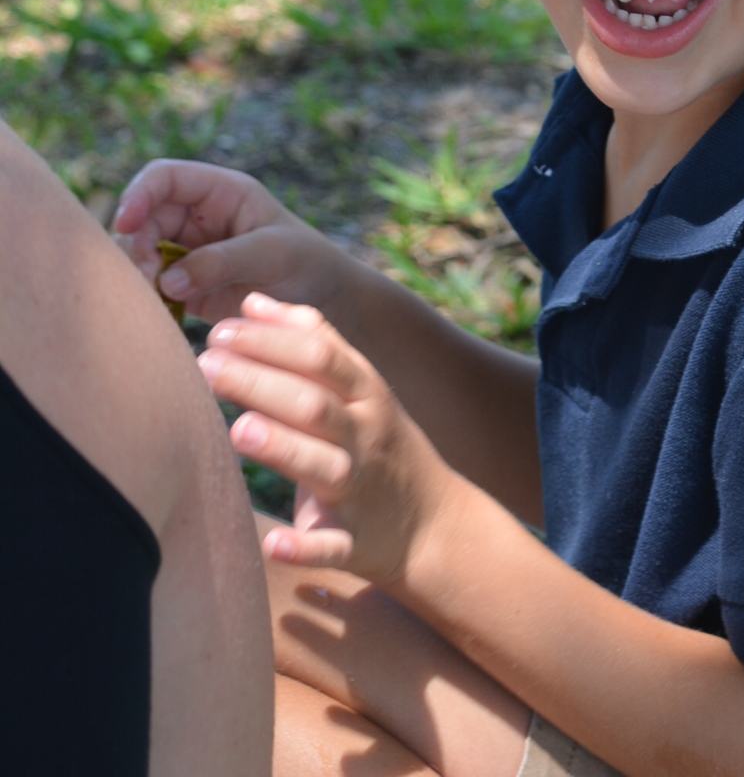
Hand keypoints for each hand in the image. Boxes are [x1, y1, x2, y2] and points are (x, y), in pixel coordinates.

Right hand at [114, 161, 344, 323]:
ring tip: (152, 301)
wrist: (323, 300)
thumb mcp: (272, 253)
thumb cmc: (306, 262)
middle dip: (135, 246)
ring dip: (137, 275)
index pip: (165, 178)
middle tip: (145, 280)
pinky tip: (155, 316)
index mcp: (220, 192)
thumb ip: (223, 260)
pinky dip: (147, 299)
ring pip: (140, 254)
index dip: (139, 194)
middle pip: (143, 219)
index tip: (125, 224)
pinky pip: (152, 287)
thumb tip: (168, 278)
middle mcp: (198, 217)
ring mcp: (189, 250)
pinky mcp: (185, 285)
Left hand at [199, 293, 449, 585]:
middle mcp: (365, 435)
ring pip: (325, 466)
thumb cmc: (376, 439)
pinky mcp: (355, 543)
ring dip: (284, 448)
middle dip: (260, 382)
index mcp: (365, 392)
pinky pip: (331, 547)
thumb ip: (310, 339)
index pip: (319, 355)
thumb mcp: (359, 384)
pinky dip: (304, 547)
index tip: (220, 331)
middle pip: (314, 403)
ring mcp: (361, 490)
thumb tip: (252, 301)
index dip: (270, 340)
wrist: (432, 521)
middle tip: (205, 365)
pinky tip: (272, 544)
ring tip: (239, 430)